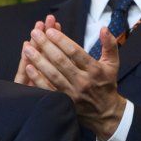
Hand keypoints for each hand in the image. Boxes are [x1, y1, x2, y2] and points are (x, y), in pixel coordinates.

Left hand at [21, 15, 125, 140]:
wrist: (105, 112)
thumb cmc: (106, 84)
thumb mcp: (113, 64)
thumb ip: (110, 45)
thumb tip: (104, 28)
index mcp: (94, 70)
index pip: (75, 52)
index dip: (61, 40)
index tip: (49, 31)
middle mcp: (83, 81)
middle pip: (61, 61)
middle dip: (46, 45)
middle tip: (35, 33)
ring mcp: (72, 92)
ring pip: (52, 74)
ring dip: (38, 60)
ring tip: (27, 47)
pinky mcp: (63, 101)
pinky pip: (48, 88)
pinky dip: (37, 78)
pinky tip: (28, 67)